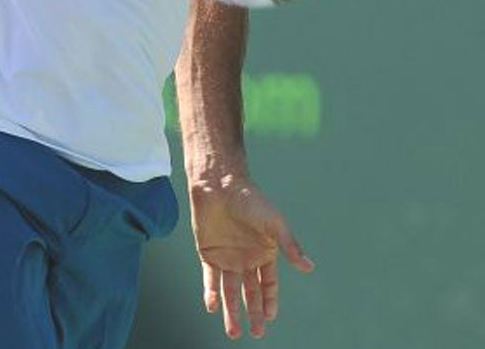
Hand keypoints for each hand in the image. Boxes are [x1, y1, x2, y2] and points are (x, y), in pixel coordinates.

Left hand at [189, 177, 313, 339]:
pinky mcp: (208, 253)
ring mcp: (226, 257)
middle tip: (256, 333)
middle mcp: (246, 258)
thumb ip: (289, 246)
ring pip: (230, 291)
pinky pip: (210, 278)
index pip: (268, 283)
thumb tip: (309, 267)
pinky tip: (213, 307)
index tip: (270, 317)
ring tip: (234, 332)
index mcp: (264, 251)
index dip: (269, 301)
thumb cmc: (250, 199)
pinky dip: (211, 294)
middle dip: (253, 313)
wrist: (220, 185)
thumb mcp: (274, 223)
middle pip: (250, 292)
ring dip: (231, 311)